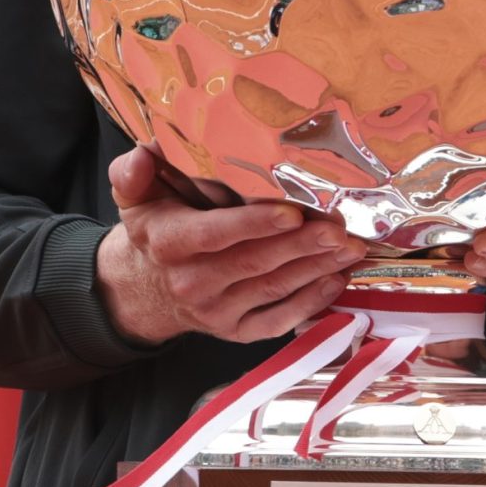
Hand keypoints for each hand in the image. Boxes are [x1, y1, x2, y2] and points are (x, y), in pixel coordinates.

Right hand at [94, 147, 355, 345]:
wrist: (148, 287)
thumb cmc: (157, 228)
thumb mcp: (135, 196)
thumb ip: (133, 173)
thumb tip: (142, 155)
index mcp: (169, 243)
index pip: (214, 235)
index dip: (254, 225)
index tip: (292, 213)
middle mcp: (191, 283)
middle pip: (255, 263)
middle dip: (302, 245)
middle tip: (341, 227)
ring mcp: (216, 311)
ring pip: (274, 289)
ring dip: (317, 268)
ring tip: (352, 247)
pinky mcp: (236, 331)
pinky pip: (277, 320)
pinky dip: (312, 302)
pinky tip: (338, 279)